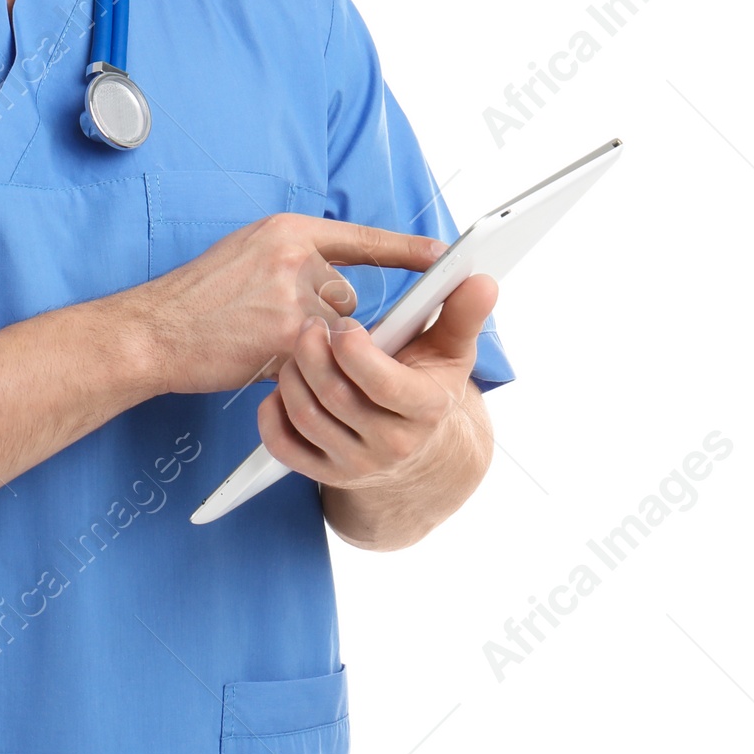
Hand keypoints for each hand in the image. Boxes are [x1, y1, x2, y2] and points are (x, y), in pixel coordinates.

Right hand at [136, 214, 447, 396]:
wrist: (154, 331)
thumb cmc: (195, 299)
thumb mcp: (245, 254)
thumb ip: (292, 262)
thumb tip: (334, 283)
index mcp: (285, 231)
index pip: (360, 238)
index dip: (404, 247)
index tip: (443, 254)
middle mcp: (294, 256)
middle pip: (344, 295)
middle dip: (320, 317)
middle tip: (267, 321)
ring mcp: (292, 296)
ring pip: (332, 331)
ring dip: (309, 344)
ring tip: (254, 336)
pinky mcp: (287, 336)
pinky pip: (316, 359)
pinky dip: (293, 364)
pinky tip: (253, 354)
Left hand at [256, 272, 498, 489]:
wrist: (416, 450)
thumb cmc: (427, 385)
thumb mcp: (451, 351)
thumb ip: (463, 314)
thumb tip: (482, 281)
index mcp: (424, 409)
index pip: (382, 383)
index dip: (354, 348)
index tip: (344, 323)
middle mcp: (390, 445)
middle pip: (335, 394)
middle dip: (313, 352)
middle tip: (309, 325)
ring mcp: (355, 464)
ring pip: (305, 414)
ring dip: (293, 373)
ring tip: (299, 348)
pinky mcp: (323, 473)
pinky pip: (282, 444)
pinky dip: (271, 411)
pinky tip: (283, 385)